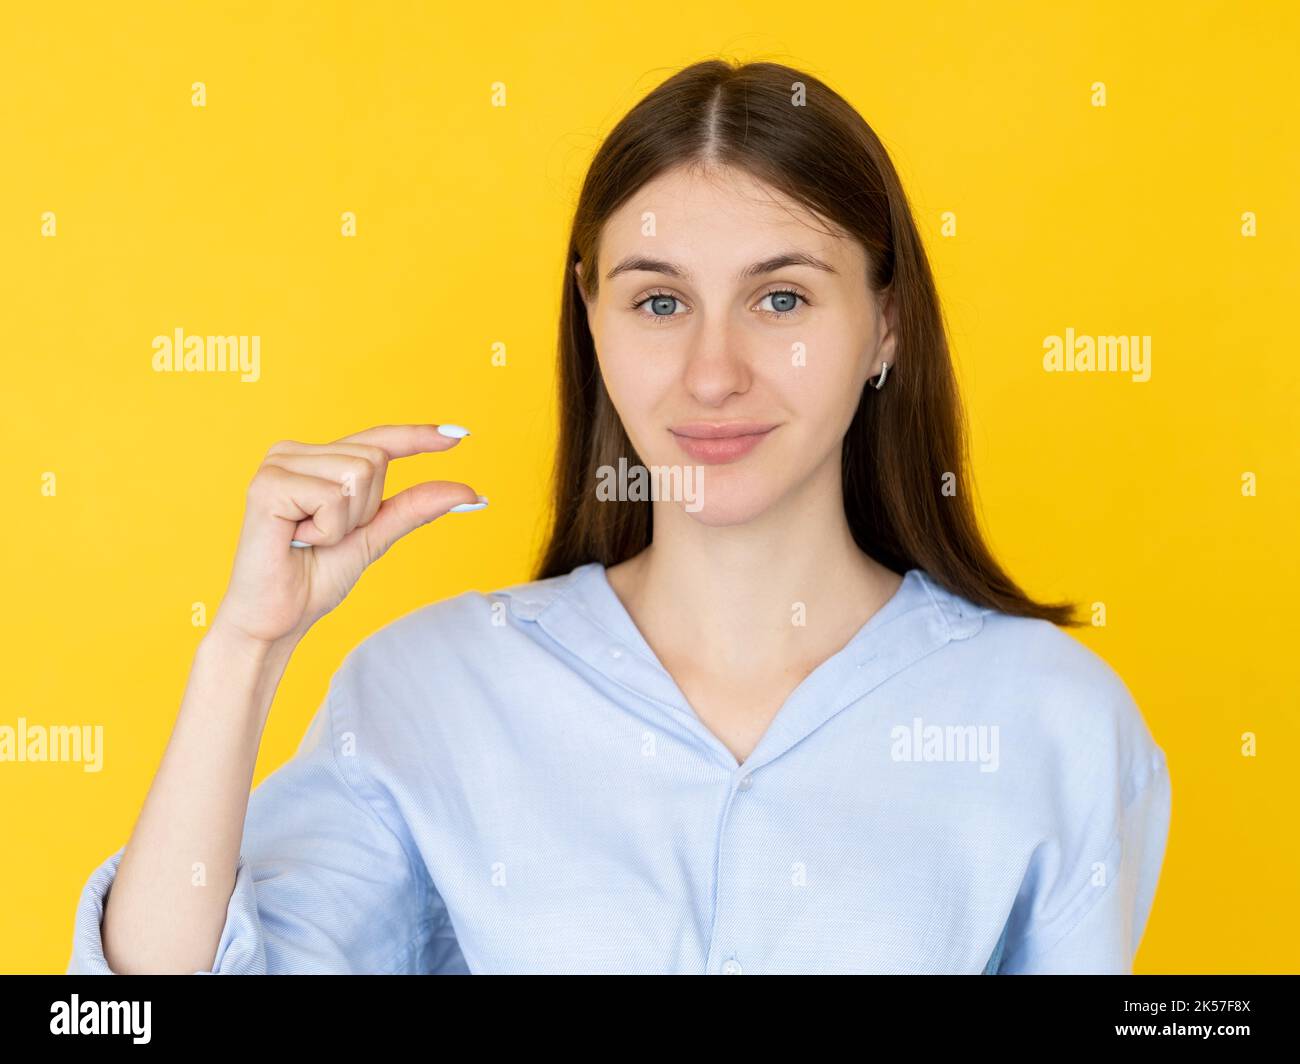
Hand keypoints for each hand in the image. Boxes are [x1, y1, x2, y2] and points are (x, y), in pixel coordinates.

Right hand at [209, 424, 483, 650]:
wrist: (276, 619)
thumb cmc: (314, 578)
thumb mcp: (374, 536)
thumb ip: (415, 508)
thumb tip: (472, 492)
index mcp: (317, 460)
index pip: (377, 440)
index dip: (418, 436)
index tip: (460, 435)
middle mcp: (294, 452)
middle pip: (374, 460)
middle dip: (365, 510)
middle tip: (325, 537)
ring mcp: (278, 464)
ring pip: (358, 475)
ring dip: (344, 523)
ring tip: (308, 539)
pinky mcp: (267, 484)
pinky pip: (333, 497)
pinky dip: (326, 530)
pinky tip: (295, 540)